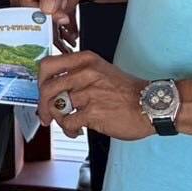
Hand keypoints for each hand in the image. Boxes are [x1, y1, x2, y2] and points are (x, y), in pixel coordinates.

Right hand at [7, 0, 89, 50]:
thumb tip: (46, 8)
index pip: (25, 4)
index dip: (42, 13)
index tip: (58, 15)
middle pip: (26, 16)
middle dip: (46, 19)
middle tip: (62, 15)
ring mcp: (22, 5)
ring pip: (31, 24)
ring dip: (49, 24)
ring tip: (61, 14)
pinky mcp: (29, 15)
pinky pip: (37, 27)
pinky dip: (50, 28)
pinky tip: (59, 23)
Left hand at [37, 51, 153, 142]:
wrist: (151, 105)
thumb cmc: (127, 91)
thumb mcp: (102, 71)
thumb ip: (79, 75)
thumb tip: (55, 89)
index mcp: (86, 60)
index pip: (48, 65)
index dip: (40, 81)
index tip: (41, 92)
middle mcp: (85, 73)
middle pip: (47, 88)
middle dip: (43, 106)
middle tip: (46, 116)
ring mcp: (89, 92)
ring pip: (56, 107)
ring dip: (58, 120)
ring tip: (67, 124)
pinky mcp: (93, 112)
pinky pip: (67, 122)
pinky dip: (68, 130)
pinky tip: (77, 130)